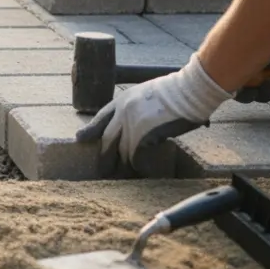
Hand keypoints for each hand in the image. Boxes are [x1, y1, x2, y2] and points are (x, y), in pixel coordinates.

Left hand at [76, 54, 232, 176]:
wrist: (189, 90)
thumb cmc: (177, 92)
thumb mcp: (147, 93)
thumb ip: (137, 107)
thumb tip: (138, 124)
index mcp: (122, 99)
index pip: (101, 117)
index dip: (90, 129)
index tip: (80, 138)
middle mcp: (122, 111)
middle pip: (107, 139)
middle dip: (104, 156)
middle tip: (102, 170)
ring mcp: (131, 123)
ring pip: (120, 151)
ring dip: (121, 166)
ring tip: (119, 178)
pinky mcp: (142, 135)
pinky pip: (135, 156)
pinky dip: (137, 166)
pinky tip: (140, 172)